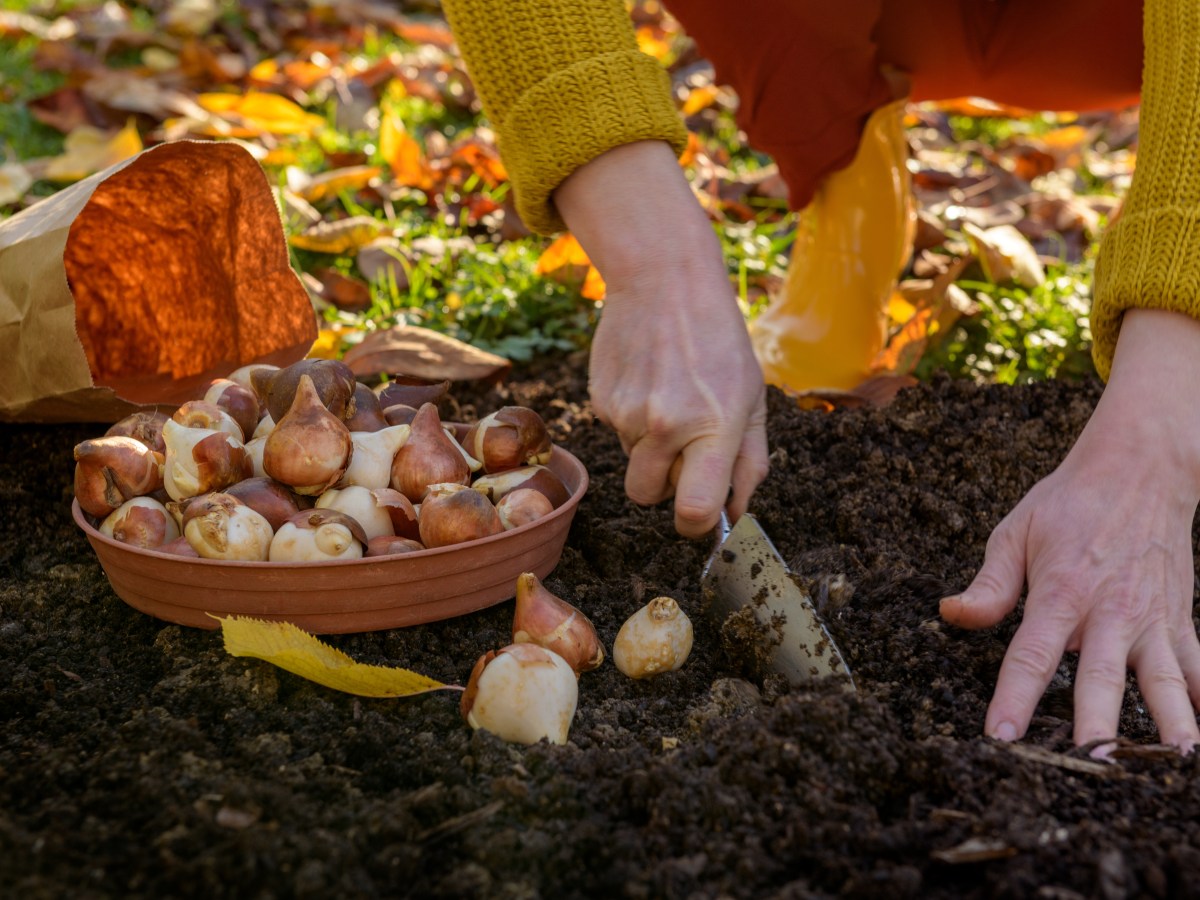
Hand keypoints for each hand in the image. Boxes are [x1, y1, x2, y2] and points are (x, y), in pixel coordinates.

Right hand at [555, 141, 768, 537]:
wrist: (663, 279)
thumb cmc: (719, 340)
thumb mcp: (753, 397)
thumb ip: (750, 462)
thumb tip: (735, 514)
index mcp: (713, 426)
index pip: (694, 511)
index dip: (696, 524)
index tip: (700, 514)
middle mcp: (665, 425)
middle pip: (648, 497)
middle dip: (665, 486)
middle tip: (685, 448)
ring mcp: (627, 413)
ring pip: (633, 462)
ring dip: (651, 446)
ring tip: (669, 395)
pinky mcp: (601, 399)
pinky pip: (617, 432)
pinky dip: (633, 418)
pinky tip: (649, 378)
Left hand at [941, 309, 1199, 751]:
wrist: (1140, 469)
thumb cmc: (1068, 504)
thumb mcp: (1014, 533)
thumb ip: (989, 585)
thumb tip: (951, 615)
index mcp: (1060, 593)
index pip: (1031, 655)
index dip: (1015, 699)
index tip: (1001, 739)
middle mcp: (1109, 612)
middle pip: (1101, 678)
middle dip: (1097, 725)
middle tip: (1091, 767)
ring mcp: (1152, 620)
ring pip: (1165, 682)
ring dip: (1170, 723)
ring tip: (1174, 763)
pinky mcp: (1181, 621)